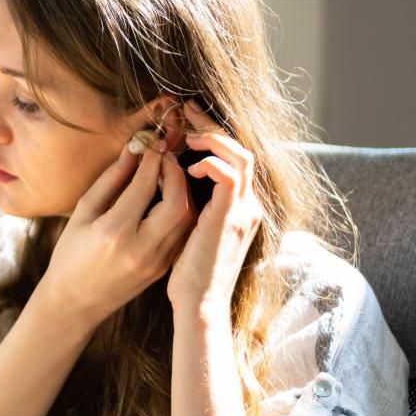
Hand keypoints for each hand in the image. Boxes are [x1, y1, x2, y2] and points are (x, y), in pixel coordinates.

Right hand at [36, 128, 197, 326]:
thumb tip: (133, 150)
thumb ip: (110, 180)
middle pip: (176, 202)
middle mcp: (140, 248)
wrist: (75, 303)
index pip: (143, 185)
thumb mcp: (82, 213)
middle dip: (175, 173)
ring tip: (167, 174)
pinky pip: (181, 232)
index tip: (152, 140)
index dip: (151, 158)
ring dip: (182, 190)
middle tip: (165, 156)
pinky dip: (181, 209)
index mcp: (113, 232)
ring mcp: (156, 261)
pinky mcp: (163, 268)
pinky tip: (169, 197)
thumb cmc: (70, 254)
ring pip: (185, 218)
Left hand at [166, 99, 263, 318]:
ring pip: (239, 154)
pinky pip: (230, 174)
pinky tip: (188, 165)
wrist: (197, 305)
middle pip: (239, 148)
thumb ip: (187, 204)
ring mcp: (242, 210)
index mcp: (236, 207)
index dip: (211, 136)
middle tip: (186, 111)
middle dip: (212, 126)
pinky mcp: (230, 217)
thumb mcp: (188, 231)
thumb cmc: (187, 274)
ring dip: (212, 138)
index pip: (231, 158)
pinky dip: (210, 161)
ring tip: (186, 134)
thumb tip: (170, 178)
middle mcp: (245, 204)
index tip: (186, 122)